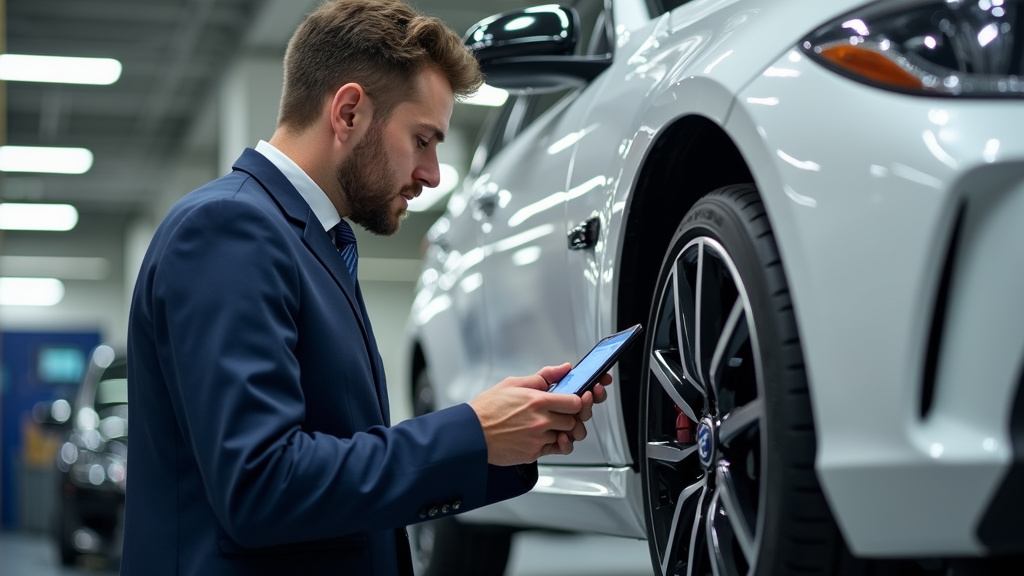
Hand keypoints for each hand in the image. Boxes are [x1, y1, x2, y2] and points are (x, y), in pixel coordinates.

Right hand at [469, 364, 613, 465]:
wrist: (471, 433)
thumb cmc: (488, 409)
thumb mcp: (514, 383)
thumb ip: (544, 376)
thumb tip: (564, 368)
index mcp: (538, 401)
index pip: (575, 403)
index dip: (577, 401)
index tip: (571, 400)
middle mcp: (541, 421)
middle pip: (574, 421)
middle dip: (571, 417)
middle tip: (562, 413)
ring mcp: (538, 439)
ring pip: (567, 436)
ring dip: (563, 431)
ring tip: (553, 425)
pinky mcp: (533, 453)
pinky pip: (555, 450)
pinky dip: (555, 444)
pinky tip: (547, 437)